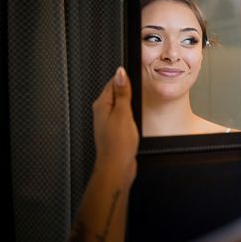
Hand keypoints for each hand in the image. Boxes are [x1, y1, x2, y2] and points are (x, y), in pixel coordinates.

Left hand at [92, 67, 139, 185]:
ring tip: (138, 99)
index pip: (112, 82)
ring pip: (119, 104)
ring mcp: (108, 122)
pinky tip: (135, 116)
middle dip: (127, 88)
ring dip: (129, 101)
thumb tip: (120, 73)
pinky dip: (130, 112)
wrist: (117, 168)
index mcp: (101, 105)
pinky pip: (122, 115)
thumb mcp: (123, 114)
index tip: (134, 74)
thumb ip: (123, 93)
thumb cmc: (118, 145)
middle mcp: (102, 112)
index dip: (124, 77)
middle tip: (139, 85)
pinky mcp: (115, 130)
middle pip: (115, 92)